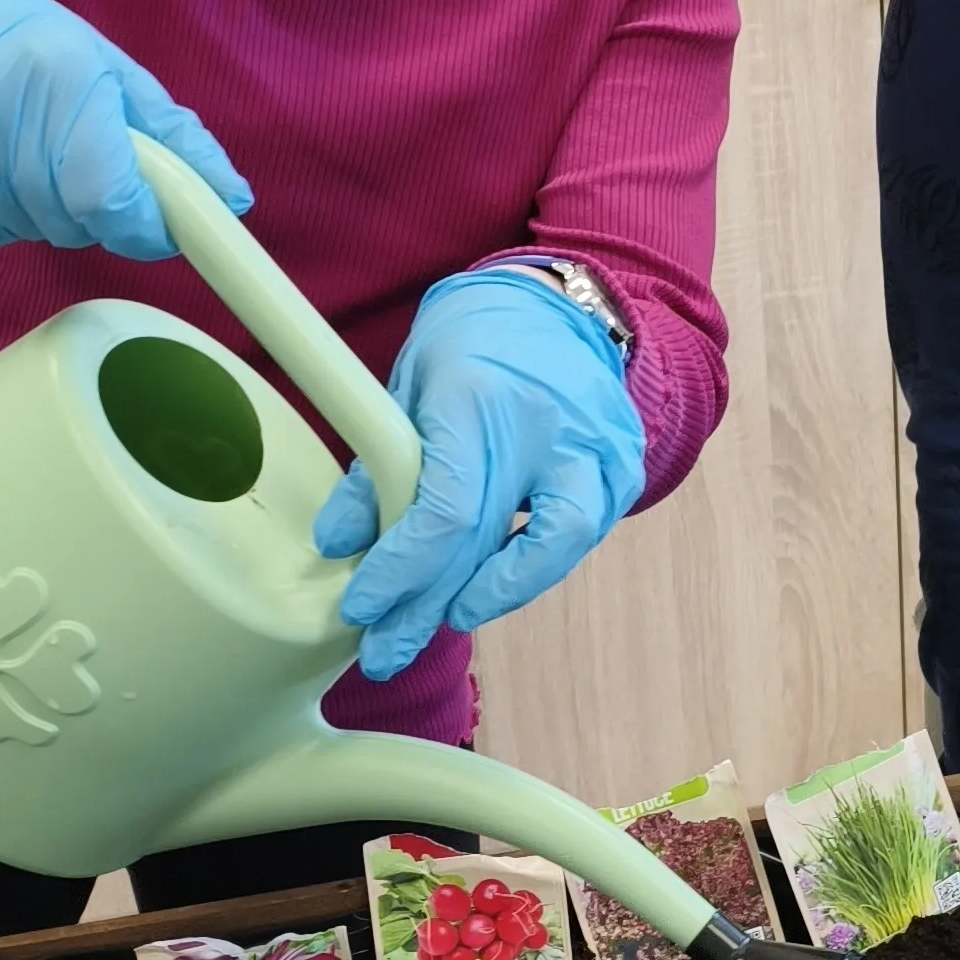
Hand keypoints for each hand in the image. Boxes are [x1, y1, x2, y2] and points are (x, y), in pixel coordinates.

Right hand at [0, 0, 249, 259]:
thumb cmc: (17, 37)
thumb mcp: (107, 66)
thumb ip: (172, 137)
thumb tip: (231, 198)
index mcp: (59, 80)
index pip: (110, 199)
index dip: (144, 225)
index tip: (156, 222)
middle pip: (72, 222)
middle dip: (93, 210)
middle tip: (75, 159)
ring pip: (24, 230)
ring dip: (39, 208)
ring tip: (20, 145)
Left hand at [312, 267, 645, 676]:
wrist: (559, 307)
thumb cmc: (473, 346)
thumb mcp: (407, 390)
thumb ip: (377, 467)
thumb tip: (337, 543)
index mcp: (480, 400)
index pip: (445, 512)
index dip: (401, 571)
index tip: (362, 606)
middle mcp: (547, 428)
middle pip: (486, 545)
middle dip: (427, 609)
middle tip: (384, 652)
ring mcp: (596, 450)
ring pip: (556, 548)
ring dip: (495, 595)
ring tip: (449, 617)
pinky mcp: (622, 470)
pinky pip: (576, 536)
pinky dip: (531, 565)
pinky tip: (492, 582)